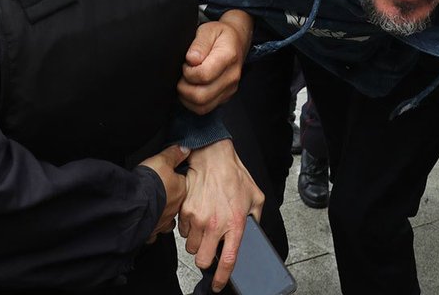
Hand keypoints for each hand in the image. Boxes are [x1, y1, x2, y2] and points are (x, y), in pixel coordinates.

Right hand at [139, 144, 189, 241]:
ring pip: (167, 221)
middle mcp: (174, 208)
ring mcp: (163, 221)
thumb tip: (184, 149)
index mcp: (181, 191)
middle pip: (176, 204)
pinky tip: (145, 224)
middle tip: (161, 195)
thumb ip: (174, 154)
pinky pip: (153, 232)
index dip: (176, 182)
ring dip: (162, 216)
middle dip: (170, 201)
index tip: (170, 180)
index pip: (183, 185)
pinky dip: (150, 229)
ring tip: (155, 211)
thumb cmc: (150, 183)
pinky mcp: (151, 230)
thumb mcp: (163, 159)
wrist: (135, 203)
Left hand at [178, 10, 253, 114]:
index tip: (186, 63)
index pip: (203, 75)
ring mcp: (230, 89)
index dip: (188, 71)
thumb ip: (199, 44)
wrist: (237, 41)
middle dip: (184, 87)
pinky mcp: (225, 97)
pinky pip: (205, 108)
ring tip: (185, 82)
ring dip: (186, 97)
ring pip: (202, 106)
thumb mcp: (208, 30)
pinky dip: (192, 103)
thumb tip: (191, 60)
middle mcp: (232, 76)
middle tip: (183, 74)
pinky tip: (190, 89)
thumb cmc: (220, 35)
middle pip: (201, 96)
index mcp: (228, 57)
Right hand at [178, 139, 263, 291]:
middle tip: (208, 250)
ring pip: (190, 247)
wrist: (213, 157)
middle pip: (201, 260)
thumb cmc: (234, 175)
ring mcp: (197, 219)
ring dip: (196, 242)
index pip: (227, 261)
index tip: (219, 285)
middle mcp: (215, 225)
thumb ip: (255, 219)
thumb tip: (253, 233)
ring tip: (204, 227)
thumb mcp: (256, 197)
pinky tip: (197, 216)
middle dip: (204, 260)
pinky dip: (188, 228)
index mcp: (235, 224)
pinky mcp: (185, 211)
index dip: (222, 278)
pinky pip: (182, 231)